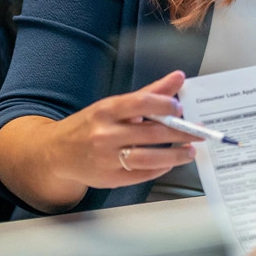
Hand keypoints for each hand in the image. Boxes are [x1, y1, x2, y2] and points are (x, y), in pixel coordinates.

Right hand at [41, 71, 200, 189]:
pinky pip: (142, 174)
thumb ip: (150, 93)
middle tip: (197, 132)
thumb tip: (178, 78)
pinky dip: (160, 168)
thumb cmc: (90, 125)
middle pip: (152, 133)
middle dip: (180, 133)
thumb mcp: (114, 105)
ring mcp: (108, 158)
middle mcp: (106, 134)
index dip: (165, 105)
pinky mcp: (110, 177)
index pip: (141, 103)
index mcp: (107, 110)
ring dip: (175, 155)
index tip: (181, 108)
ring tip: (189, 152)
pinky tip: (169, 162)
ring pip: (149, 158)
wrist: (57, 152)